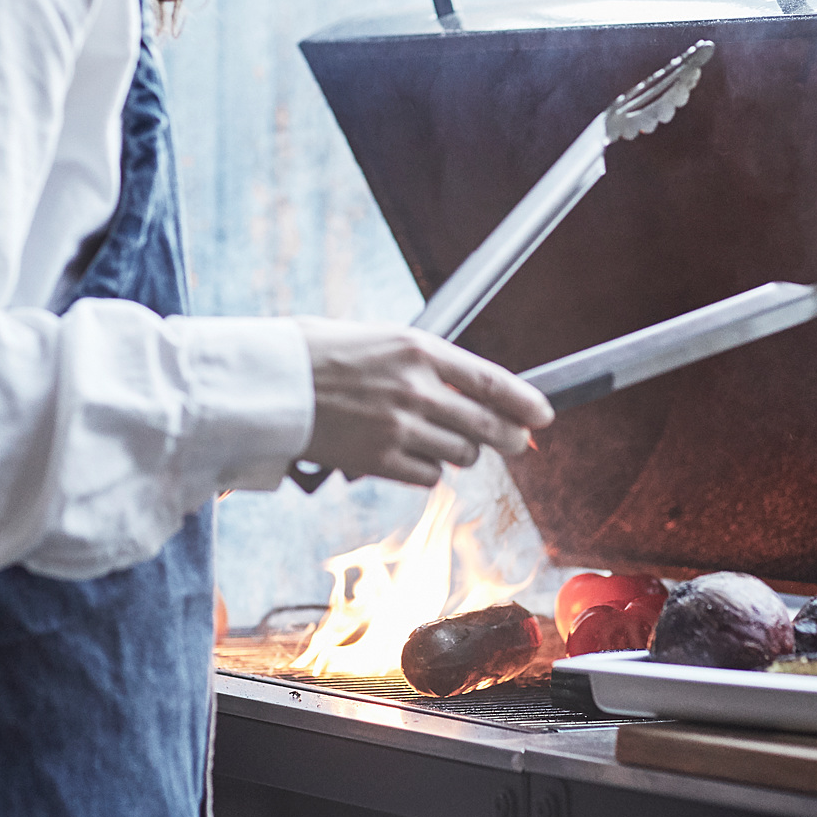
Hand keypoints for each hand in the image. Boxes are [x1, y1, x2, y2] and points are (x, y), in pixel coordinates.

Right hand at [291, 319, 553, 487]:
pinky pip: (428, 477)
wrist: (272, 382)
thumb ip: (426, 364)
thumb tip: (469, 390)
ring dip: (460, 452)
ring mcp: (398, 427)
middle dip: (511, 438)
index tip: (543, 415)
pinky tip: (410, 455)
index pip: (490, 380)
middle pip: (487, 426)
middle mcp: (415, 389)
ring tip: (441, 440)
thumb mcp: (381, 340)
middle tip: (517, 442)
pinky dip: (427, 470)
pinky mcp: (379, 460)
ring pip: (461, 455)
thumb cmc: (322, 353)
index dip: (524, 402)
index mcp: (418, 350)